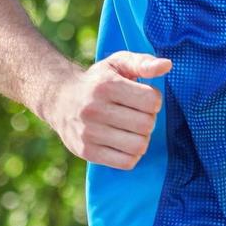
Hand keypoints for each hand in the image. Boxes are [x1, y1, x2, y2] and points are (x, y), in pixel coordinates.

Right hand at [45, 51, 169, 169]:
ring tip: (132, 130)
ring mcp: (89, 132)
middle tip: (136, 115)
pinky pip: (126, 162)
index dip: (153, 99)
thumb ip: (143, 62)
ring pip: (138, 146)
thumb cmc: (97, 81)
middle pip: (146, 124)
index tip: (142, 97)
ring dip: (141, 138)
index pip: (151, 100)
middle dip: (148, 120)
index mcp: (106, 85)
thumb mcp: (117, 64)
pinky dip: (132, 155)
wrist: (58, 98)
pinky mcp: (86, 151)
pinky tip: (124, 143)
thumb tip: (167, 65)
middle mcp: (94, 108)